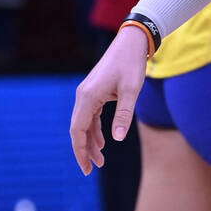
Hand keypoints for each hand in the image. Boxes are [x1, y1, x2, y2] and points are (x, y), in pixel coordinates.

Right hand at [69, 26, 147, 174]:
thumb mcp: (131, 90)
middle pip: (78, 129)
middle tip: (92, 169)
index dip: (80, 151)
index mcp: (88, 96)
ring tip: (100, 160)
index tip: (86, 168)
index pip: (77, 130)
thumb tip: (116, 140)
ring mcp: (88, 92)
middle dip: (84, 150)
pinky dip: (95, 129)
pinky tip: (102, 141)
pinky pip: (90, 115)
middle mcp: (83, 95)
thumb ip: (123, 115)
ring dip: (90, 141)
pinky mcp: (95, 91)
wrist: (132, 41)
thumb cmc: (132, 63)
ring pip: (84, 123)